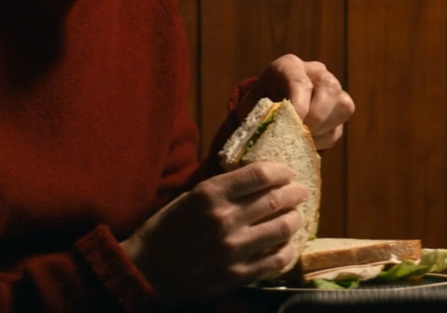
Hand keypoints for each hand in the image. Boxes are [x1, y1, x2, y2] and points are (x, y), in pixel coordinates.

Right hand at [122, 161, 307, 308]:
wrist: (146, 273)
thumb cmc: (165, 232)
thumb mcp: (188, 198)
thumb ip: (220, 189)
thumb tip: (254, 178)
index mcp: (210, 194)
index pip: (259, 175)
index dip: (280, 171)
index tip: (286, 173)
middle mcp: (225, 219)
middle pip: (276, 199)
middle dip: (294, 193)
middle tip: (301, 191)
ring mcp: (233, 249)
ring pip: (282, 228)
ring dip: (295, 219)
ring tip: (296, 217)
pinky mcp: (237, 275)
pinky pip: (276, 261)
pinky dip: (287, 251)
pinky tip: (288, 247)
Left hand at [241, 54, 354, 149]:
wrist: (266, 112)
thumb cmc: (257, 108)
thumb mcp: (252, 108)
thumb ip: (263, 116)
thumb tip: (277, 130)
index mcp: (290, 66)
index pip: (301, 82)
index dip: (299, 106)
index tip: (291, 125)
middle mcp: (316, 72)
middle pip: (330, 89)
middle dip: (316, 117)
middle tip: (300, 134)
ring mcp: (332, 90)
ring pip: (343, 106)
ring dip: (323, 129)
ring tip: (302, 139)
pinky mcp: (339, 111)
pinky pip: (339, 127)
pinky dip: (323, 140)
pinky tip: (306, 142)